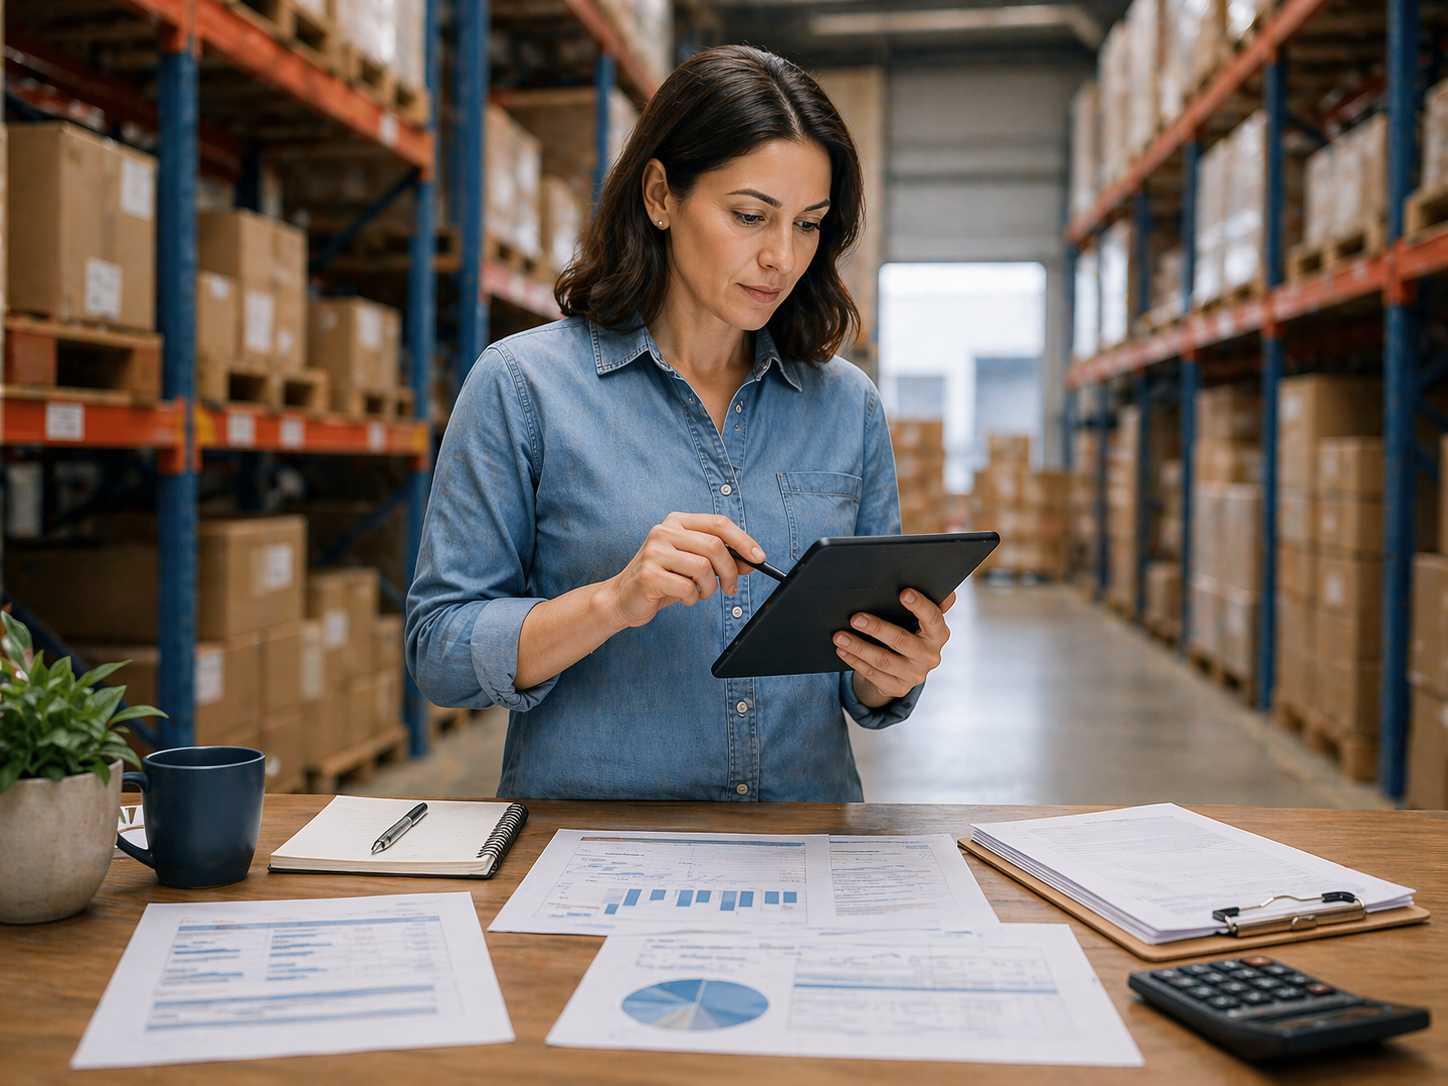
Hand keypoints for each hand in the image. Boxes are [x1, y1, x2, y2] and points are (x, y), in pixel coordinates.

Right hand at [602, 513, 766, 628]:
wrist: (623, 598)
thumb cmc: (663, 580)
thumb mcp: (694, 566)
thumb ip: (721, 560)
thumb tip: (752, 561)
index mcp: (677, 522)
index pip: (718, 523)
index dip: (743, 540)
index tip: (759, 558)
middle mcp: (664, 531)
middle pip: (714, 546)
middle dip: (730, 571)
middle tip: (731, 588)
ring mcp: (654, 551)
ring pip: (703, 568)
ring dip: (709, 588)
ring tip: (701, 593)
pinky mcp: (649, 574)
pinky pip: (687, 587)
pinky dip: (692, 598)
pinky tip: (684, 598)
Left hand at [834, 588, 955, 706]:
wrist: (904, 670)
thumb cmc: (910, 634)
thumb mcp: (920, 620)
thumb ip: (929, 604)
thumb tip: (945, 589)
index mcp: (938, 634)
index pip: (933, 618)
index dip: (920, 605)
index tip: (904, 593)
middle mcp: (930, 656)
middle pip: (903, 641)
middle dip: (877, 629)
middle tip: (856, 618)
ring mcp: (915, 675)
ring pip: (884, 660)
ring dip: (859, 647)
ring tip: (840, 636)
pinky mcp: (898, 688)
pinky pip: (873, 675)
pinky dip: (855, 662)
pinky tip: (843, 651)